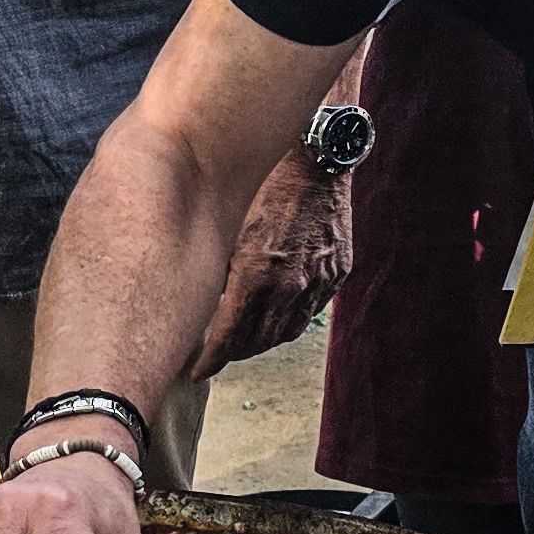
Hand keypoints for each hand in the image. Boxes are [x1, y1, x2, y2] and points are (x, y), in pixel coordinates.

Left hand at [189, 156, 351, 377]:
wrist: (315, 160)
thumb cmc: (263, 184)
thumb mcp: (228, 226)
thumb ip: (218, 270)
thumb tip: (203, 298)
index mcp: (255, 275)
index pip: (228, 336)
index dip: (211, 360)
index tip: (197, 373)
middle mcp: (289, 285)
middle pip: (258, 341)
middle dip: (235, 353)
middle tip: (218, 356)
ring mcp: (317, 281)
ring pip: (287, 332)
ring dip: (264, 341)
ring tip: (245, 341)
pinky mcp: (336, 272)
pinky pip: (311, 309)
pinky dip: (291, 318)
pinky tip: (277, 314)